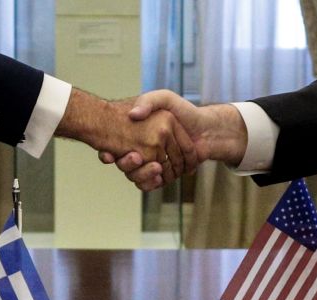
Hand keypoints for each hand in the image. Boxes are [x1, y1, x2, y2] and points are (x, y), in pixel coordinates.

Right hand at [54, 88, 196, 178]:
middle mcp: (145, 148)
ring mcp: (153, 161)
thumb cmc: (186, 112)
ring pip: (138, 174)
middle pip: (129, 163)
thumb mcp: (164, 98)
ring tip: (150, 166)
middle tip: (132, 157)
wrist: (208, 129)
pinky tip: (157, 178)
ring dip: (141, 174)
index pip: (120, 146)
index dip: (113, 150)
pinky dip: (150, 184)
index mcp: (140, 133)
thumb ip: (149, 101)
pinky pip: (150, 183)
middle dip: (127, 164)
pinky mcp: (163, 173)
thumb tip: (134, 114)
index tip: (109, 153)